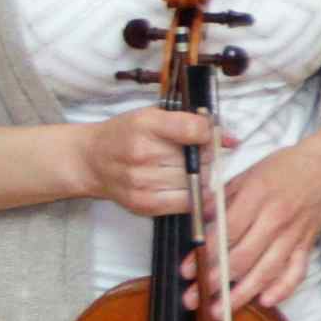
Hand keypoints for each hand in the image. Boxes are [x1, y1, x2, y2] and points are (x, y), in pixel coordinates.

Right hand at [70, 106, 210, 219]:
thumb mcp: (151, 116)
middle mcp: (141, 153)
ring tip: (196, 170)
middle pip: (198, 159)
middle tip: (206, 155)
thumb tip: (230, 138)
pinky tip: (192, 187)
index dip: (210, 133)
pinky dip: (195, 196)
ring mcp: (141, 181)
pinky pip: (185, 203)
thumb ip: (188, 122)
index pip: (193, 130)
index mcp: (145, 124)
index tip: (213, 135)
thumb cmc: (125, 134)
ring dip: (204, 177)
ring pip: (195, 182)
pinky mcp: (143, 204)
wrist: (90, 161)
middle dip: (210, 157)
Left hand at [195, 144, 320, 312]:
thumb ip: (221, 197)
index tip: (187, 270)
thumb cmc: (284, 168)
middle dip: (215, 281)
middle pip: (242, 257)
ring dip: (241, 294)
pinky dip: (283, 289)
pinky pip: (296, 272)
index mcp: (257, 196)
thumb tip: (198, 219)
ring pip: (265, 271)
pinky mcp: (306, 245)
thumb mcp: (247, 173)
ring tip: (219, 310)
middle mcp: (275, 218)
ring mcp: (292, 234)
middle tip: (194, 298)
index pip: (226, 232)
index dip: (204, 254)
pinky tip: (265, 302)